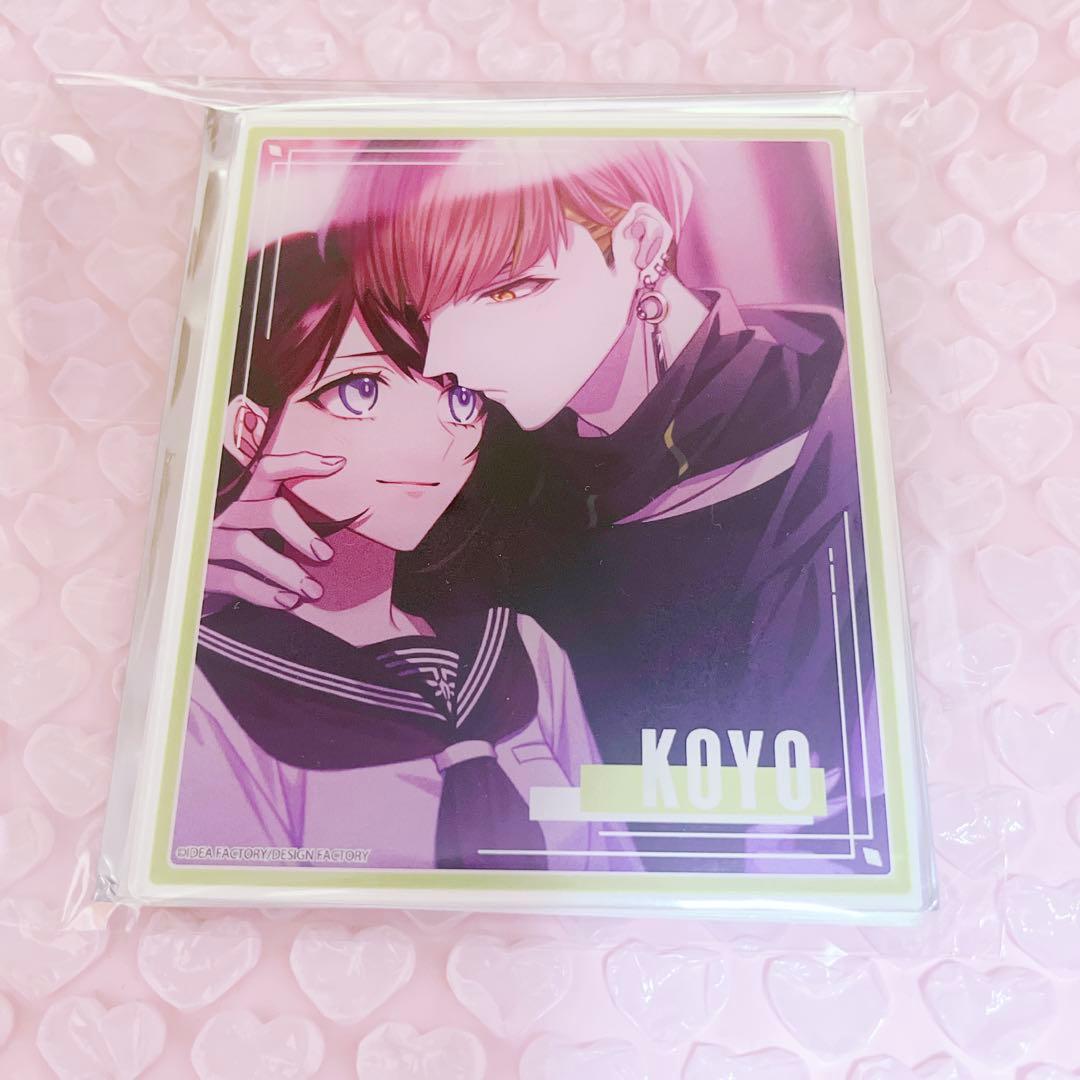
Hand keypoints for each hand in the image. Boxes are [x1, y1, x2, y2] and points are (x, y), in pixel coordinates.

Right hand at [204, 451, 344, 609]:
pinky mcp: (198, 571)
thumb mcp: (257, 532)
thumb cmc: (235, 557)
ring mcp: (207, 541)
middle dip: (300, 533)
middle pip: (268, 510)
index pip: (268, 470)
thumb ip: (282, 524)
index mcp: (241, 497)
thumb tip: (332, 538)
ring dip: (285, 569)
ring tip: (312, 590)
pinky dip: (265, 592)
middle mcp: (223, 513)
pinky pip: (234, 580)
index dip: (301, 463)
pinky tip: (289, 602)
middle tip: (325, 555)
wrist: (193, 589)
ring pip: (246, 546)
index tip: (338, 465)